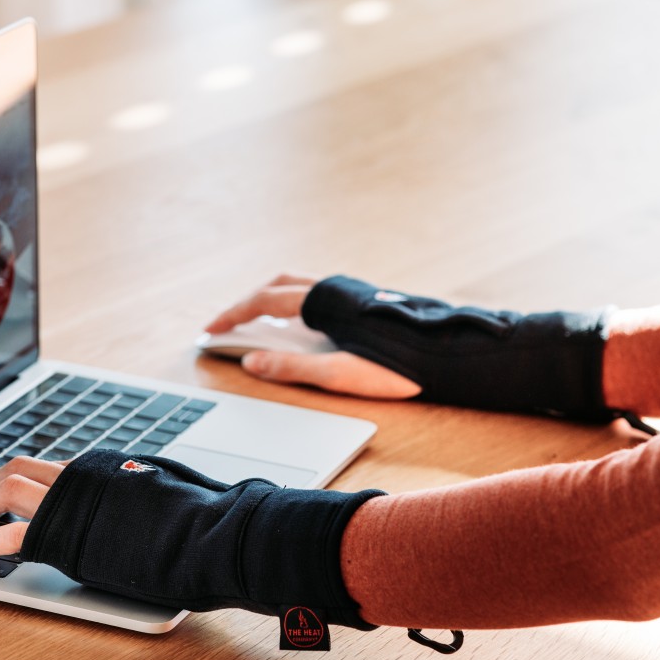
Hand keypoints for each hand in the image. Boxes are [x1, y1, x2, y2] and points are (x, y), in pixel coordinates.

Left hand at [0, 449, 382, 625]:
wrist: (211, 535)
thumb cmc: (205, 520)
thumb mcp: (168, 495)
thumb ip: (143, 495)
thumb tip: (143, 504)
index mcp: (106, 466)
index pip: (49, 469)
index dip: (20, 483)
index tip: (8, 498)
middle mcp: (82, 475)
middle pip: (17, 469)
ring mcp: (71, 502)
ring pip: (3, 488)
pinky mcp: (63, 534)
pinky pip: (7, 533)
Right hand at [205, 273, 420, 398]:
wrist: (449, 355)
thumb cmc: (397, 368)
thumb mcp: (337, 374)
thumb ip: (290, 367)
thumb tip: (251, 361)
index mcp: (323, 302)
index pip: (263, 302)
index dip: (232, 316)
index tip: (211, 330)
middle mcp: (336, 288)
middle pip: (278, 285)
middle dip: (249, 302)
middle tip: (229, 323)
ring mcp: (353, 292)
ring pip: (301, 285)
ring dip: (274, 298)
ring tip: (260, 321)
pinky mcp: (367, 302)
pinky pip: (321, 292)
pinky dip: (298, 302)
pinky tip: (304, 325)